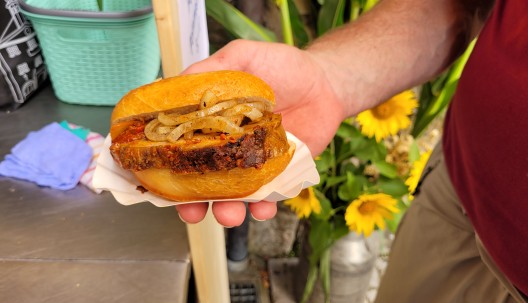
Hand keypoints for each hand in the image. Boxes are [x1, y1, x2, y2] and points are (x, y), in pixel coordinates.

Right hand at [176, 40, 344, 225]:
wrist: (326, 83)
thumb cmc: (282, 67)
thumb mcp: (243, 58)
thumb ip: (211, 70)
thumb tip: (175, 84)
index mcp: (210, 124)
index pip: (181, 149)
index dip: (167, 167)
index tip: (154, 182)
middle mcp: (227, 148)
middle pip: (203, 182)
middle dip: (193, 203)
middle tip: (191, 212)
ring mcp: (252, 165)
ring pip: (233, 197)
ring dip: (227, 211)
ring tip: (229, 214)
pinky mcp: (278, 176)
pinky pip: (268, 198)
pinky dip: (263, 208)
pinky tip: (263, 208)